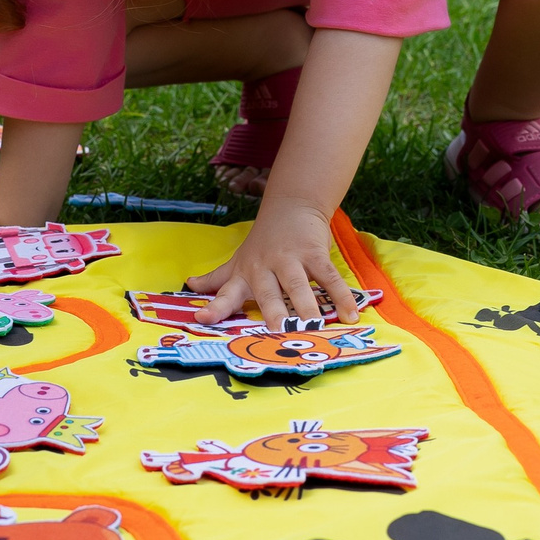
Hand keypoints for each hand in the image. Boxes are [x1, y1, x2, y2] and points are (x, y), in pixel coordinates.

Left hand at [184, 199, 362, 329]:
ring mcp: (291, 260)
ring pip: (298, 285)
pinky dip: (341, 296)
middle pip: (268, 293)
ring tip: (314, 325)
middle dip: (273, 311)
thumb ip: (216, 279)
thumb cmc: (262, 242)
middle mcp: (265, 268)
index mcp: (244, 274)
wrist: (291, 207)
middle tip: (279, 332)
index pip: (225, 292)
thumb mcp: (238, 260)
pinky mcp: (314, 254)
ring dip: (307, 305)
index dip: (214, 306)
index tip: (201, 318)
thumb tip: (188, 285)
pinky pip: (328, 277)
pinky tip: (350, 314)